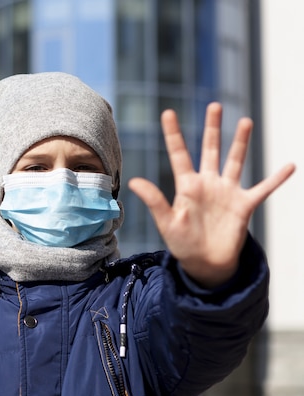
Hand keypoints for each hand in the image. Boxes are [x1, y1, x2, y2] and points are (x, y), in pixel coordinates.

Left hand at [128, 103, 295, 286]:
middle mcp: (208, 183)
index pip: (179, 154)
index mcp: (187, 185)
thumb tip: (133, 182)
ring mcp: (227, 192)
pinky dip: (277, 178)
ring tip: (245, 121)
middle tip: (214, 105)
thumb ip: (154, 200)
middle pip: (210, 149)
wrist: (205, 263)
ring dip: (241, 142)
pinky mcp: (244, 205)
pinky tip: (290, 166)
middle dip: (212, 128)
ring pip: (235, 161)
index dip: (173, 134)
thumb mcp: (166, 222)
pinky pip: (263, 188)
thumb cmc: (182, 243)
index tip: (168, 112)